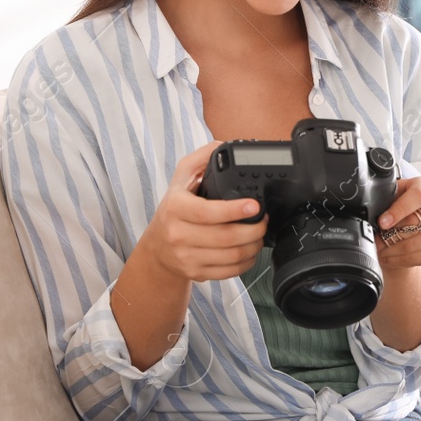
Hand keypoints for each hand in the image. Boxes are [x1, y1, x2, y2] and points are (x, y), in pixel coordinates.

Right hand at [146, 141, 266, 282]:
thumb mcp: (182, 177)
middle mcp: (177, 234)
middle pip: (225, 237)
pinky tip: (249, 252)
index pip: (207, 212)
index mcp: (175, 207)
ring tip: (259, 235)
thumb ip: (203, 157)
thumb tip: (225, 147)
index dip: (234, 210)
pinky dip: (246, 263)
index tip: (254, 206)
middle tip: (263, 221)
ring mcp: (186, 257)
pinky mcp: (195, 273)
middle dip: (253, 230)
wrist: (157, 247)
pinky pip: (228, 272)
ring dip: (253, 246)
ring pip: (230, 256)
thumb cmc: (174, 208)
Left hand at [375, 176, 420, 269]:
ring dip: (393, 250)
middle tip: (375, 239)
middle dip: (392, 234)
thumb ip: (385, 198)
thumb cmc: (399, 205)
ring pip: (416, 243)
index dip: (399, 210)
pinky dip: (401, 259)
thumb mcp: (392, 195)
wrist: (411, 222)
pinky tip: (389, 256)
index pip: (418, 196)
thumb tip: (371, 211)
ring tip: (379, 249)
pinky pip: (420, 257)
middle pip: (417, 222)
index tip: (382, 222)